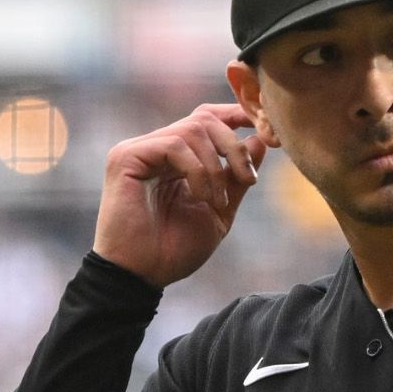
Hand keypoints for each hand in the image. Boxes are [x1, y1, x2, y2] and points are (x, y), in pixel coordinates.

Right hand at [92, 103, 267, 288]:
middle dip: (235, 146)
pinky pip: (173, 145)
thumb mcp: (220, 211)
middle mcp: (156, 147)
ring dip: (217, 167)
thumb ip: (237, 177)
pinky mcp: (125, 157)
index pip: (207, 119)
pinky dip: (197, 170)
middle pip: (205, 119)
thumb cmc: (175, 249)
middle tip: (248, 179)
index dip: (237, 116)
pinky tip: (200, 197)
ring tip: (217, 202)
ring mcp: (139, 150)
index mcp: (177, 158)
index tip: (266, 129)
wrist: (143, 275)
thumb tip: (259, 140)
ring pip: (192, 129)